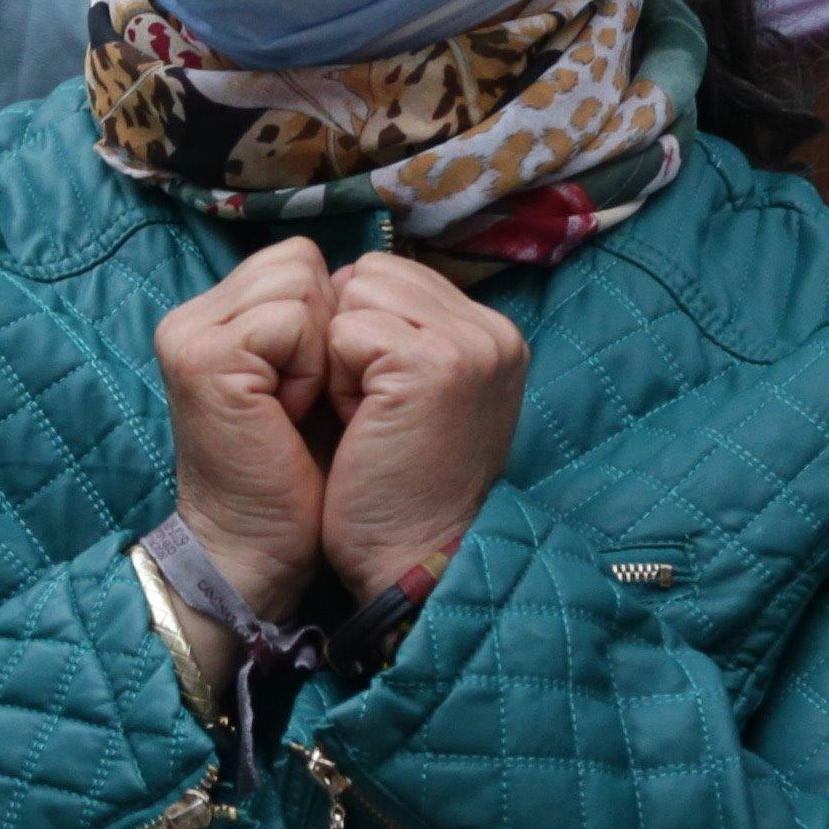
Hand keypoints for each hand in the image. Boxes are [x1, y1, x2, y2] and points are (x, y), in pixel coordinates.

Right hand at [149, 239, 335, 620]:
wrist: (261, 547)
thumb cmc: (301, 474)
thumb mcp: (310, 379)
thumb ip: (316, 320)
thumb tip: (364, 274)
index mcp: (214, 315)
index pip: (295, 259)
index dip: (330, 314)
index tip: (318, 384)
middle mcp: (192, 315)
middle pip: (298, 260)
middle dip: (327, 324)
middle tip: (309, 396)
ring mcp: (191, 333)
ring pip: (298, 281)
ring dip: (320, 346)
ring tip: (299, 403)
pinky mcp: (205, 359)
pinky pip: (289, 321)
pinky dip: (308, 367)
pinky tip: (290, 411)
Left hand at [314, 249, 525, 608]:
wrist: (413, 555)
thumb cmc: (397, 479)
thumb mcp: (415, 390)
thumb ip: (399, 327)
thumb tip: (342, 274)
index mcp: (491, 333)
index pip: (390, 273)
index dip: (360, 328)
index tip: (382, 395)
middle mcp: (492, 330)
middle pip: (370, 274)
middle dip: (349, 334)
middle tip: (372, 408)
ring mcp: (468, 344)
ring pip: (354, 296)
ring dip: (340, 356)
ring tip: (369, 415)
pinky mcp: (433, 364)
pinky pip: (344, 331)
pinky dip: (336, 379)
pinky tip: (362, 425)